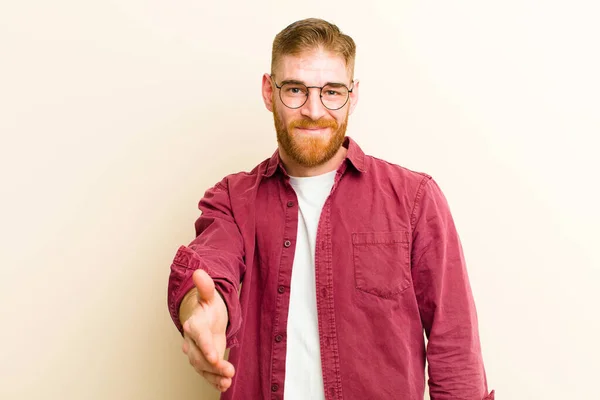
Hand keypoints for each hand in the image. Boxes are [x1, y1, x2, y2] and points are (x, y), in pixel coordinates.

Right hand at [181, 269, 234, 391]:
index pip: (198, 335)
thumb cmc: (207, 307)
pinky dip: (214, 381)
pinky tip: (224, 385)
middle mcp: (191, 340)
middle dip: (213, 366)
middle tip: (229, 371)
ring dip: (214, 376)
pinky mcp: (202, 361)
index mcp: (194, 323)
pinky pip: (206, 373)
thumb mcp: (209, 296)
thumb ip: (205, 287)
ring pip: (202, 367)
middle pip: (199, 356)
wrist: (202, 317)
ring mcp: (196, 352)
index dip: (205, 346)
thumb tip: (199, 272)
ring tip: (227, 381)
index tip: (214, 356)